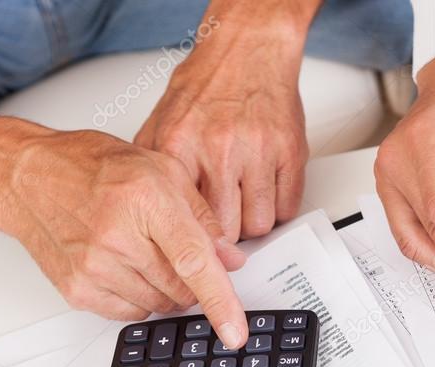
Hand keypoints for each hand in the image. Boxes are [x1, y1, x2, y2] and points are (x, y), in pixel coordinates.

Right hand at [0, 117, 250, 347]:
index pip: (194, 262)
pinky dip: (138, 298)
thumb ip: (202, 216)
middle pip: (181, 289)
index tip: (235, 332)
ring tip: (141, 251)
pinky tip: (124, 267)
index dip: (221, 301)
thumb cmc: (90, 167)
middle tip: (172, 250)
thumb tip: (230, 259)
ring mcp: (94, 268)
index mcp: (146, 201)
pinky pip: (130, 314)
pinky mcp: (78, 290)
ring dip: (164, 288)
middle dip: (191, 279)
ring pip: (159, 305)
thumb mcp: (161, 169)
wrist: (27, 177)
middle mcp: (117, 237)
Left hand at [134, 3, 312, 240]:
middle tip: (223, 224)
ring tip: (244, 204)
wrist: (247, 50)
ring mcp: (257, 151)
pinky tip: (265, 191)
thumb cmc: (208, 87)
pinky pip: (288, 205)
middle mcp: (218, 149)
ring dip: (254, 221)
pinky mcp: (290, 151)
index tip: (196, 247)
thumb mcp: (162, 123)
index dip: (192, 238)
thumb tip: (144, 210)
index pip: (184, 220)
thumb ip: (153, 168)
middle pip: (226, 230)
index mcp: (180, 147)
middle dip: (226, 235)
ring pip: (260, 224)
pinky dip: (278, 206)